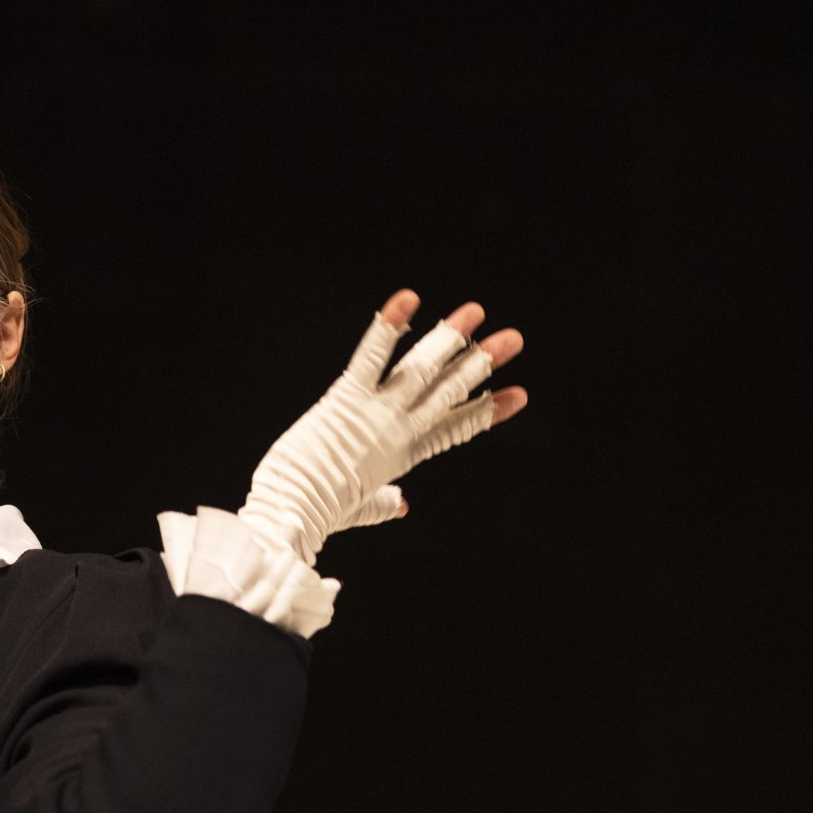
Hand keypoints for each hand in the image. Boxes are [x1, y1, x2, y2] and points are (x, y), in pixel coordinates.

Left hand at [237, 290, 526, 564]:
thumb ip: (384, 503)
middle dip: (483, 362)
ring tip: (475, 311)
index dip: (488, 410)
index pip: (457, 427)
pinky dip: (388, 328)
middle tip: (514, 338)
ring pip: (421, 370)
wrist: (293, 512)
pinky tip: (407, 300)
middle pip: (449, 391)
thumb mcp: (360, 509)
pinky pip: (371, 357)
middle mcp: (399, 431)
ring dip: (448, 338)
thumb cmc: (318, 511)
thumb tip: (402, 505)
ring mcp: (377, 414)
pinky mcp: (347, 400)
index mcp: (405, 455)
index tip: (519, 394)